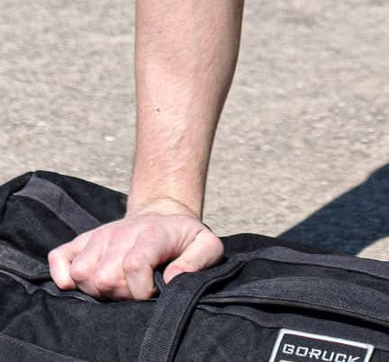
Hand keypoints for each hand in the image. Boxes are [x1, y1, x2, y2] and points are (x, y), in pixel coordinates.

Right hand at [48, 198, 223, 299]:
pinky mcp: (82, 240)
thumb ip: (198, 261)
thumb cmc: (184, 239)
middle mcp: (122, 231)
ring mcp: (100, 235)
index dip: (141, 290)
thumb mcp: (207, 246)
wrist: (164, 216)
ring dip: (97, 290)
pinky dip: (64, 276)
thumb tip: (173, 279)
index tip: (153, 293)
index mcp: (153, 233)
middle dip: (121, 294)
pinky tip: (86, 283)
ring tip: (118, 287)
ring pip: (82, 274)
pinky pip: (59, 258)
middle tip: (136, 290)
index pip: (134, 264)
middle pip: (105, 277)